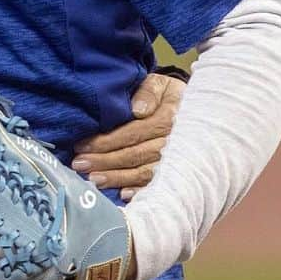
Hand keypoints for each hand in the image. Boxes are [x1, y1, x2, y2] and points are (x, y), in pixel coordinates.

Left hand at [70, 72, 186, 197]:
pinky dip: (141, 191)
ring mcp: (178, 162)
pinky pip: (159, 185)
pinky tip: (123, 194)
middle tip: (79, 166)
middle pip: (135, 155)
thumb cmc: (168, 96)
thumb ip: (149, 92)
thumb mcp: (160, 85)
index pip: (132, 133)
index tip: (81, 146)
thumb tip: (138, 110)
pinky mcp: (179, 174)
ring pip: (144, 173)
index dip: (106, 141)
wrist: (200, 110)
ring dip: (117, 178)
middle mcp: (174, 143)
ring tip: (93, 180)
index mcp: (167, 119)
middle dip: (105, 162)